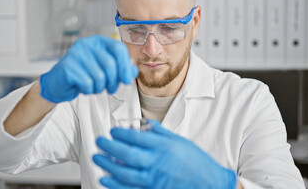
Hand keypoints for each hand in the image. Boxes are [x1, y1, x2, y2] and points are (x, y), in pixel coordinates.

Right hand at [39, 35, 137, 102]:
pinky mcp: (67, 66)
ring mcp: (75, 54)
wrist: (58, 83)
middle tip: (110, 88)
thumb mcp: (105, 70)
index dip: (125, 65)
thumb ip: (120, 68)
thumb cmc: (84, 74)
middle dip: (113, 82)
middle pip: (110, 65)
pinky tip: (82, 87)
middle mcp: (86, 44)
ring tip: (93, 86)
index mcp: (98, 41)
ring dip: (99, 87)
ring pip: (99, 77)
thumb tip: (133, 70)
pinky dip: (88, 90)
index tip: (127, 79)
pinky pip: (87, 83)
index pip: (118, 48)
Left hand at [93, 121, 236, 188]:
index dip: (121, 134)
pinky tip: (106, 179)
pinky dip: (115, 185)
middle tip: (99, 142)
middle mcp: (158, 163)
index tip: (112, 131)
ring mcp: (154, 180)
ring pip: (125, 173)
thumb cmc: (196, 162)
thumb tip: (146, 124)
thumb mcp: (180, 142)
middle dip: (109, 147)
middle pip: (127, 154)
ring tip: (97, 158)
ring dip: (108, 165)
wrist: (210, 184)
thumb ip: (161, 133)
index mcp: (164, 148)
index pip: (136, 138)